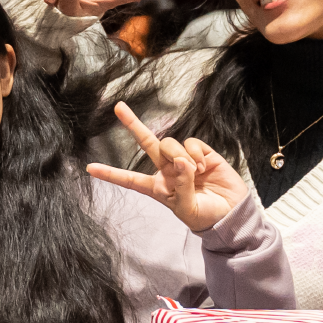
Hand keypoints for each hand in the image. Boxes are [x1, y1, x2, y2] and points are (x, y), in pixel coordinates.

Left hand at [87, 102, 247, 231]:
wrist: (231, 213)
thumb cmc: (205, 215)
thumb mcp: (187, 207)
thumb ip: (181, 185)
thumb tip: (181, 161)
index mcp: (157, 187)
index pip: (129, 180)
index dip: (110, 174)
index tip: (90, 168)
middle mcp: (166, 170)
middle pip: (146, 143)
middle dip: (132, 124)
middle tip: (118, 107)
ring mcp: (183, 159)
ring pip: (169, 143)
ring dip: (179, 155)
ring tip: (194, 173)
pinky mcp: (201, 153)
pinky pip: (190, 142)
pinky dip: (195, 153)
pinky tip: (203, 166)